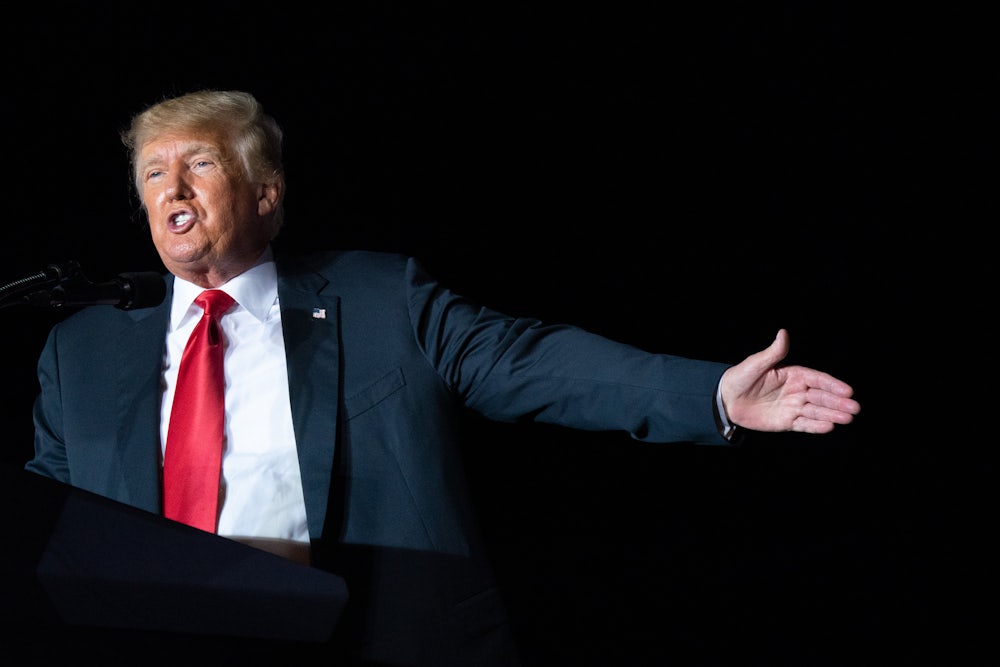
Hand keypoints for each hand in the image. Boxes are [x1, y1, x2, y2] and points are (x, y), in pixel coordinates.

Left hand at [719, 329, 859, 433]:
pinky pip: (804, 424)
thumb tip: (783, 333)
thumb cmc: (740, 378)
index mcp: (793, 374)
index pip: (817, 379)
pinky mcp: (786, 422)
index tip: (847, 390)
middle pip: (821, 397)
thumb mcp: (756, 364)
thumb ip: (773, 352)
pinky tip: (829, 427)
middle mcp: (796, 390)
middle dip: (838, 402)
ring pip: (816, 411)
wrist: (726, 400)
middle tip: (854, 408)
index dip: (832, 385)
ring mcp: (792, 407)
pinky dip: (816, 426)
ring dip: (832, 415)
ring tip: (847, 419)